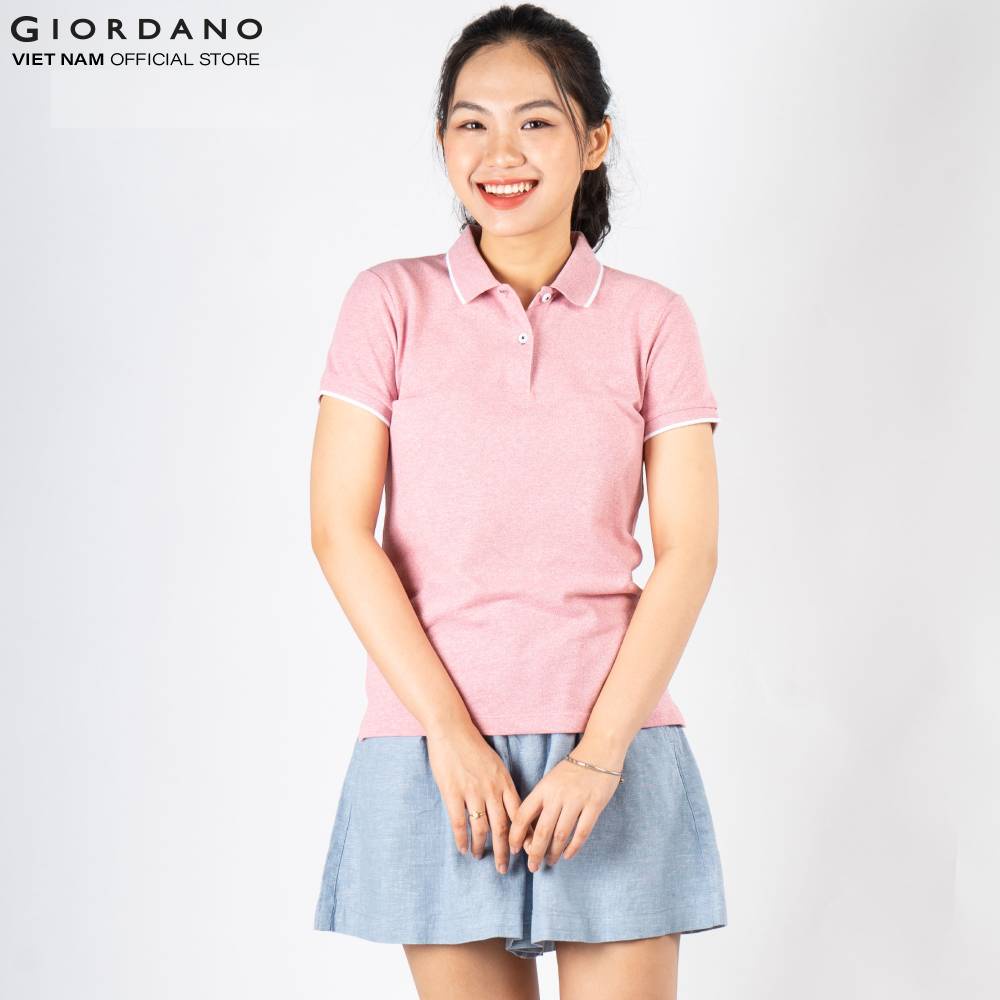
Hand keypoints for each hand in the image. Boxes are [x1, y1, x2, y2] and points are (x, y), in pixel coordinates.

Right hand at [425, 725, 533, 874]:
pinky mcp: (453, 792)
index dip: (522, 836)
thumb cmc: (474, 747)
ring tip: (480, 857)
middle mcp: (491, 789)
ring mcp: (472, 792)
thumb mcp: (496, 765)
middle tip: (504, 869)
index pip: (518, 815)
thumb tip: (509, 808)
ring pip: (482, 828)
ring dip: (482, 847)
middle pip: (502, 828)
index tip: (525, 852)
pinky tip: (463, 848)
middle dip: (504, 851)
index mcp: (504, 782)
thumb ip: (502, 786)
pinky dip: (462, 839)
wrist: (452, 730)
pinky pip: (459, 822)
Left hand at [508, 747, 622, 870]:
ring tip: (549, 862)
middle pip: (541, 831)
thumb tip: (529, 829)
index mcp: (543, 788)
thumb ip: (541, 801)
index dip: (516, 835)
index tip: (514, 849)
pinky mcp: (594, 805)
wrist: (599, 752)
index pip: (523, 814)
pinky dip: (574, 848)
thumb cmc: (572, 769)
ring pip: (561, 835)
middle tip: (532, 867)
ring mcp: (576, 801)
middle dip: (534, 853)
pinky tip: (568, 855)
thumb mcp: (550, 780)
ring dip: (553, 853)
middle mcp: (557, 795)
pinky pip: (582, 832)